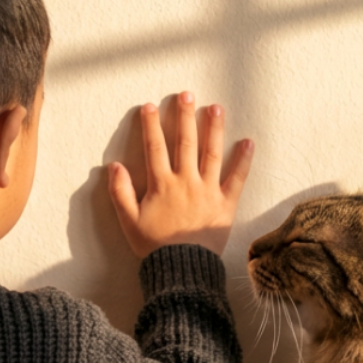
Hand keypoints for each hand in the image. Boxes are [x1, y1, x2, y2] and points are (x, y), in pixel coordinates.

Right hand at [108, 92, 252, 256]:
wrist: (183, 269)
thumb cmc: (154, 247)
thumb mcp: (129, 222)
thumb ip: (120, 193)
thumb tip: (114, 166)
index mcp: (161, 185)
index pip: (155, 148)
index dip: (151, 126)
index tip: (150, 107)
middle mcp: (186, 181)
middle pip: (185, 142)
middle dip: (185, 116)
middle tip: (186, 94)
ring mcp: (208, 190)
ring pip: (211, 153)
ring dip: (213, 128)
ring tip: (216, 107)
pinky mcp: (226, 204)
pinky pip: (237, 178)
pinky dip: (244, 160)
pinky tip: (249, 141)